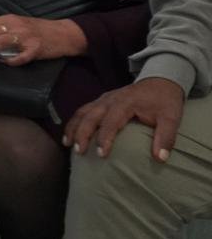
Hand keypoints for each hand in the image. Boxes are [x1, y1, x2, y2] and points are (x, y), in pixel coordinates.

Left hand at [0, 14, 79, 64]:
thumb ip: (2, 27)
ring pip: (0, 42)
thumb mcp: (18, 23)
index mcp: (10, 19)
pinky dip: (10, 61)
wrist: (63, 33)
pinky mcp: (35, 49)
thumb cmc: (39, 29)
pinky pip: (20, 57)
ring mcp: (26, 37)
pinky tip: (5, 62)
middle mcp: (16, 26)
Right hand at [63, 77, 184, 161]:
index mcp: (125, 103)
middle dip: (82, 134)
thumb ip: (166, 137)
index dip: (105, 138)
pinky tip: (71, 133)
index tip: (101, 154)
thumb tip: (160, 158)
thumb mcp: (171, 118)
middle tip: (78, 151)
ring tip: (67, 144)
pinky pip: (83, 110)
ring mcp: (103, 99)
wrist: (160, 79)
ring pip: (82, 112)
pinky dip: (74, 122)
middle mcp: (110, 100)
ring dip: (73, 127)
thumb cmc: (164, 101)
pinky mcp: (101, 100)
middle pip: (90, 116)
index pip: (111, 122)